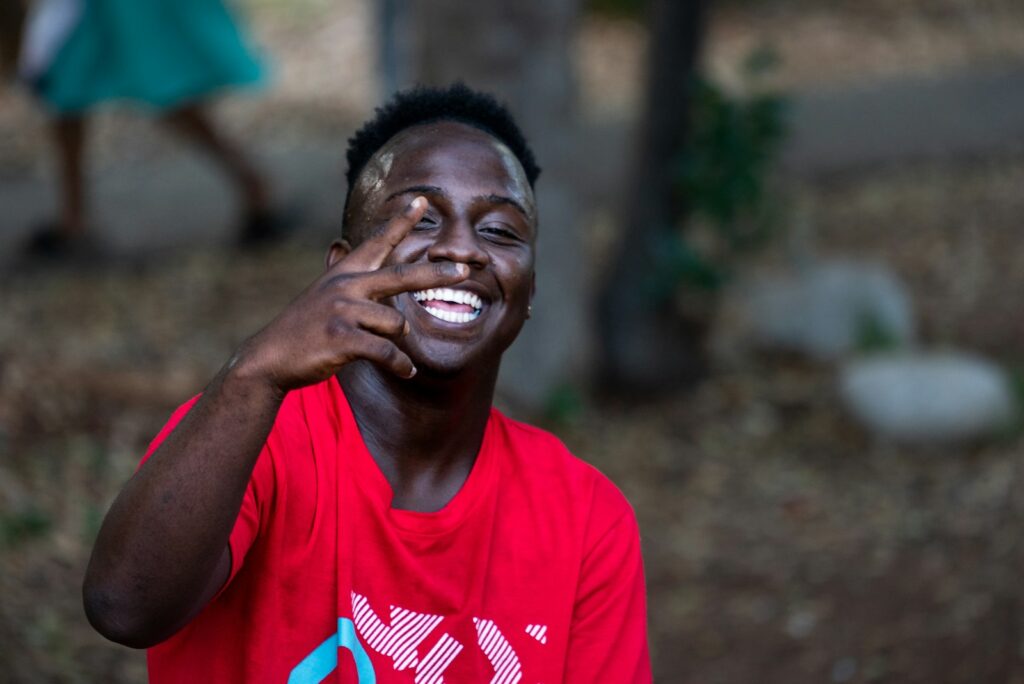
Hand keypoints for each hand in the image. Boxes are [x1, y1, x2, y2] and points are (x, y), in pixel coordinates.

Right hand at [231, 197, 468, 392]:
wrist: (271, 356)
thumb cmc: (306, 329)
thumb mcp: (327, 296)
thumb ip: (354, 285)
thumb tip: (362, 266)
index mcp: (345, 273)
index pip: (378, 242)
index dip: (401, 221)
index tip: (421, 201)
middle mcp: (346, 286)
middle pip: (402, 276)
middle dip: (437, 274)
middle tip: (466, 270)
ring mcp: (343, 310)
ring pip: (396, 324)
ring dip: (399, 344)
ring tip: (394, 356)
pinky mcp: (342, 338)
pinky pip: (387, 352)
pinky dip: (400, 365)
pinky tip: (406, 372)